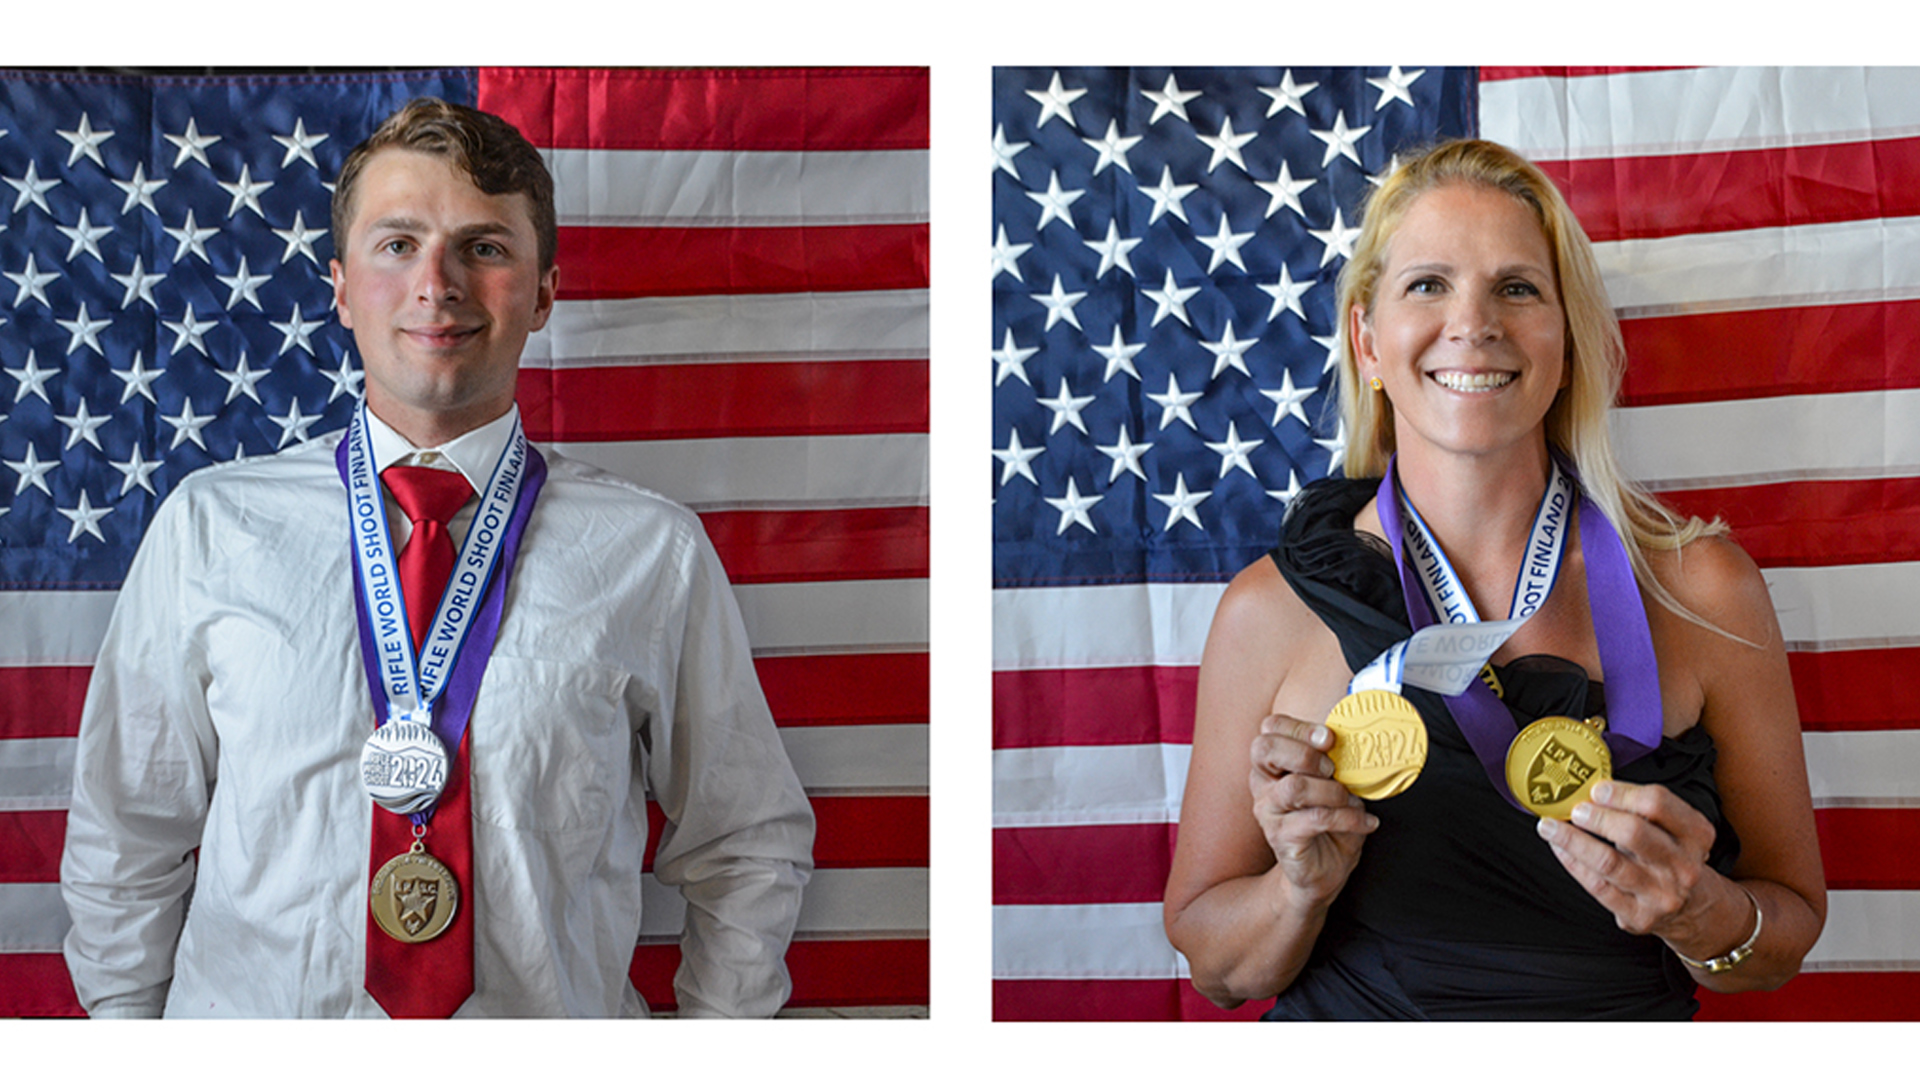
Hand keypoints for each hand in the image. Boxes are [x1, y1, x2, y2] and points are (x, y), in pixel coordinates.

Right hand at [1248, 713, 1378, 904]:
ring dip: (1331, 790)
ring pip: (1294, 787)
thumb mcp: (1334, 785)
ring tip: (1350, 799)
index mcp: (1272, 764)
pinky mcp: (1281, 837)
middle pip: (1265, 748)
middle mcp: (1263, 784)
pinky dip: (1348, 818)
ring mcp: (1268, 812)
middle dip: (1306, 752)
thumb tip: (1358, 741)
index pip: (1270, 728)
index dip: (1299, 727)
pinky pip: (1315, 819)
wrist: (1323, 871)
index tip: (1329, 738)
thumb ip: (1335, 762)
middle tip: (1332, 768)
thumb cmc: (1329, 824)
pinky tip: (1366, 823)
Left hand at [1536, 780, 1740, 950]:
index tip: (1596, 789)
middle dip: (1596, 817)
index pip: (1657, 803)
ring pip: (1608, 862)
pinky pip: (1597, 885)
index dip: (1621, 793)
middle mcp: (1683, 865)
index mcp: (1696, 834)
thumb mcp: (1672, 829)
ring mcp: (1661, 894)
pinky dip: (1573, 863)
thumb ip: (1640, 808)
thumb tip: (1589, 789)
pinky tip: (1560, 849)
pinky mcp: (1639, 915)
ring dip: (1572, 840)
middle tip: (1575, 809)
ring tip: (1550, 827)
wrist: (1691, 908)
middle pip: (1633, 832)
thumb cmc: (1670, 858)